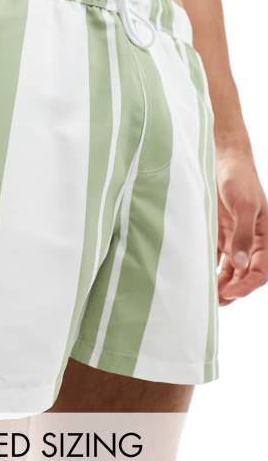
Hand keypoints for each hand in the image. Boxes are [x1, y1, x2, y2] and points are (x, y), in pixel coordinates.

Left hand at [216, 148, 267, 304]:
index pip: (261, 270)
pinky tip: (200, 277)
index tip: (230, 293)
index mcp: (264, 237)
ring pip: (231, 269)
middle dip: (234, 289)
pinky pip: (215, 256)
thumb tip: (240, 265)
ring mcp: (234, 237)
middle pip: (246, 274)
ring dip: (222, 283)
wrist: (222, 159)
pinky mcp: (218, 232)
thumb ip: (242, 235)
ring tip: (208, 295)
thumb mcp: (244, 205)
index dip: (248, 285)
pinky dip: (210, 268)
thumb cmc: (239, 178)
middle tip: (216, 301)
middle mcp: (250, 241)